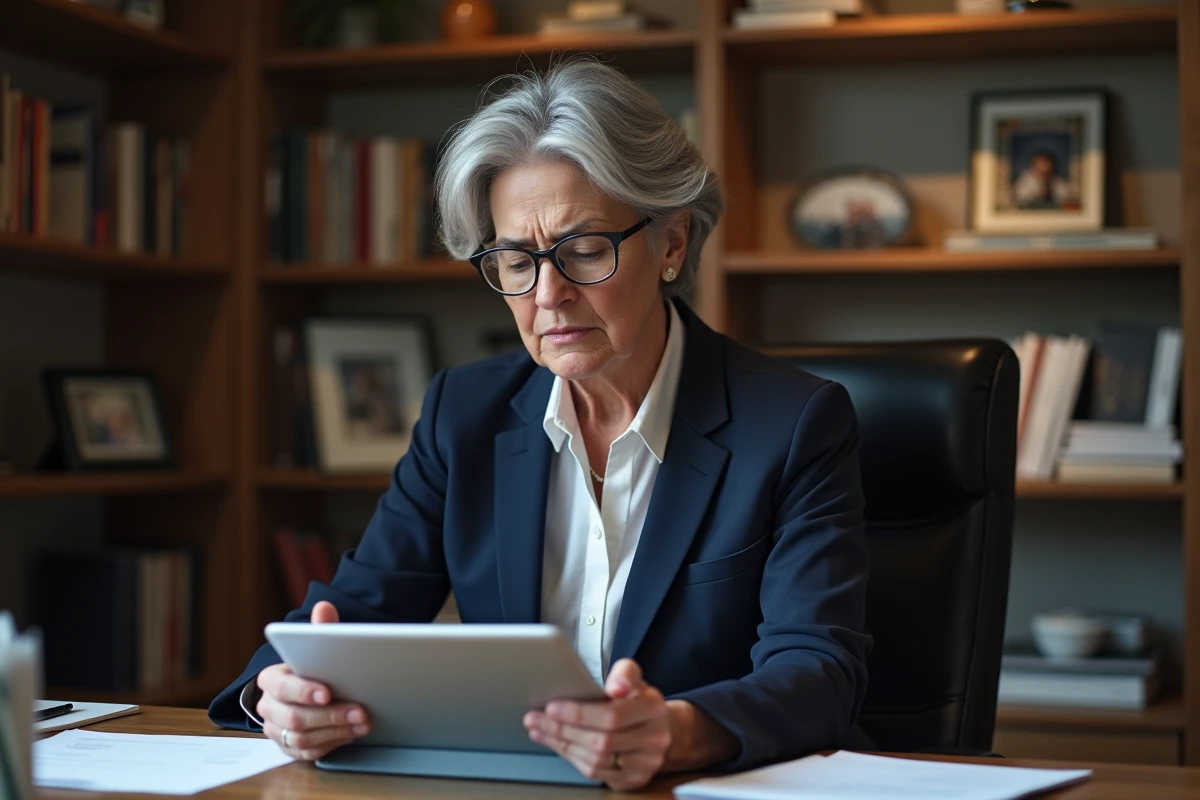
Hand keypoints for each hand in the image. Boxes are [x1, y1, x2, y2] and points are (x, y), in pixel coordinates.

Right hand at [257, 601, 370, 760]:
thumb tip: (324, 606)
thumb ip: (321, 629)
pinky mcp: (288, 748)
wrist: (303, 692)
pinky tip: (352, 735)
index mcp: (270, 679)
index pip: (282, 687)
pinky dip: (332, 744)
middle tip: (360, 711)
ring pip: (301, 738)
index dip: (304, 691)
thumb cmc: (312, 667)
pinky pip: (307, 753)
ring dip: (336, 731)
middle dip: (331, 715)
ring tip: (363, 723)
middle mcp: (269, 706)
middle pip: (294, 718)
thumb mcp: (316, 647)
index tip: (328, 692)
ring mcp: (276, 730)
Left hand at [522, 659, 670, 790]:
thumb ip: (624, 673)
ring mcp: (644, 764)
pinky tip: (556, 744)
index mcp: (653, 709)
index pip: (613, 716)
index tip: (551, 707)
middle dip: (562, 729)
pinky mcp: (632, 780)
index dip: (579, 714)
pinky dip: (571, 757)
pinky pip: (595, 772)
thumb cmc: (637, 700)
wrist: (660, 730)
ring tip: (539, 730)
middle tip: (535, 719)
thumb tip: (615, 686)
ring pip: (595, 759)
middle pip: (601, 740)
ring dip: (561, 744)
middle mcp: (654, 739)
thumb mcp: (633, 677)